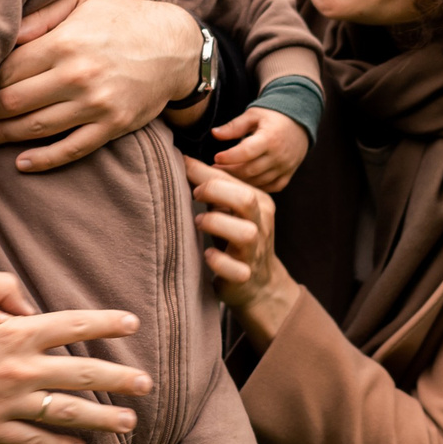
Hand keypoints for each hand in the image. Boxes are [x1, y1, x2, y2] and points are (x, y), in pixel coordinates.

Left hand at [0, 0, 199, 173]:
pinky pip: (72, 149)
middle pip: (15, 101)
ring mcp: (96, 105)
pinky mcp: (112, 126)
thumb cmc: (124, 18)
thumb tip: (4, 35)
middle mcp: (77, 76)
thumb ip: (41, 15)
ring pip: (37, 128)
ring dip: (3, 136)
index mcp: (65, 43)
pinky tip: (22, 163)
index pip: (9, 69)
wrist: (176, 46)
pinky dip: (44, 160)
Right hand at [0, 307, 150, 443]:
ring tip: (129, 422)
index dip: (105, 322)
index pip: (72, 324)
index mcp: (15, 333)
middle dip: (120, 378)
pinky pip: (35, 442)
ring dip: (102, 418)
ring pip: (67, 411)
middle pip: (82, 371)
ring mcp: (7, 401)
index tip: (133, 322)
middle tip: (147, 383)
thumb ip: (9, 322)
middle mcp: (19, 366)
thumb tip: (37, 319)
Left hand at [188, 157, 302, 346]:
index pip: (234, 179)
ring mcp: (255, 251)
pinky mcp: (245, 276)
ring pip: (245, 233)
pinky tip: (206, 255)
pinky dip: (217, 261)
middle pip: (246, 199)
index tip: (182, 167)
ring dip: (216, 224)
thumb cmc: (235, 239)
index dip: (205, 171)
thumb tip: (183, 159)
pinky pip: (235, 269)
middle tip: (194, 195)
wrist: (259, 284)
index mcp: (259, 203)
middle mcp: (261, 224)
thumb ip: (213, 186)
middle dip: (216, 191)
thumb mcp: (229, 210)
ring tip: (199, 222)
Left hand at [209, 106, 309, 193]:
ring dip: (240, 181)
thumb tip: (214, 133)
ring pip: (258, 182)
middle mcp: (279, 155)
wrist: (299, 123)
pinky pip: (270, 188)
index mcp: (270, 138)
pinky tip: (243, 182)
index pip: (247, 151)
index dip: (229, 157)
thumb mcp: (253, 115)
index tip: (215, 158)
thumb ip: (234, 126)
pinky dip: (255, 187)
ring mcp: (285, 168)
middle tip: (214, 169)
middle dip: (229, 171)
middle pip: (250, 170)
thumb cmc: (272, 117)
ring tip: (225, 176)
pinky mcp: (287, 176)